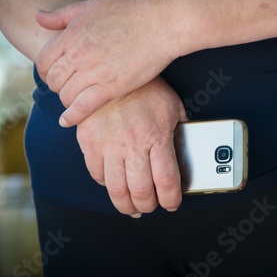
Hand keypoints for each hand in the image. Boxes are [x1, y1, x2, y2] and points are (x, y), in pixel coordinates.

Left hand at [35, 0, 180, 127]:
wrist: (160, 23)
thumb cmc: (129, 11)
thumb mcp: (91, 5)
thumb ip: (62, 14)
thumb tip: (38, 17)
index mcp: (71, 35)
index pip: (43, 60)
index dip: (45, 70)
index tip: (55, 74)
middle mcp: (78, 55)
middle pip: (53, 80)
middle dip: (57, 85)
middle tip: (67, 87)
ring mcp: (94, 72)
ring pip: (66, 95)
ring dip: (67, 100)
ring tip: (75, 100)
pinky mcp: (111, 87)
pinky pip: (83, 107)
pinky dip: (72, 116)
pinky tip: (67, 122)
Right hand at [76, 77, 187, 215]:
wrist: (113, 69)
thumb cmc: (147, 88)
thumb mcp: (173, 107)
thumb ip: (179, 131)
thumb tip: (186, 152)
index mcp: (157, 137)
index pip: (166, 182)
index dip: (170, 199)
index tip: (171, 203)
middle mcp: (132, 145)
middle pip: (140, 192)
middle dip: (148, 206)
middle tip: (150, 206)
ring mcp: (108, 145)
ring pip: (116, 189)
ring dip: (126, 204)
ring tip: (132, 206)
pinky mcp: (89, 142)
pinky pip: (96, 174)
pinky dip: (106, 184)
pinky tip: (114, 184)